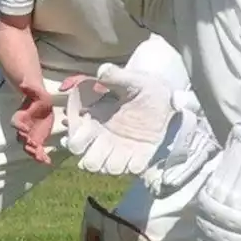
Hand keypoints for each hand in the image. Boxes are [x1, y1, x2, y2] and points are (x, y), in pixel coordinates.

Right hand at [12, 81, 54, 165]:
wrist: (40, 102)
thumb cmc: (35, 96)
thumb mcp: (34, 90)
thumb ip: (29, 88)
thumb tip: (24, 83)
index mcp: (20, 117)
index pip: (16, 123)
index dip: (19, 126)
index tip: (23, 129)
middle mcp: (23, 129)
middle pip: (22, 138)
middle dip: (27, 143)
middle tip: (32, 147)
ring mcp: (30, 136)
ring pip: (29, 147)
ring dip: (35, 153)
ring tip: (42, 159)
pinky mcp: (38, 140)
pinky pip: (38, 151)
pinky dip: (42, 157)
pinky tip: (48, 162)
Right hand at [60, 63, 175, 175]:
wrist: (165, 95)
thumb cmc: (142, 86)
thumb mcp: (131, 79)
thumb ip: (116, 76)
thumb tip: (102, 71)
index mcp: (94, 122)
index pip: (75, 143)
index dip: (77, 141)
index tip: (86, 129)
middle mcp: (104, 140)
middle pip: (89, 163)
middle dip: (94, 159)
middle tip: (105, 145)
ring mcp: (122, 150)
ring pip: (109, 169)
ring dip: (115, 163)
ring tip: (124, 148)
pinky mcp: (140, 156)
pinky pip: (135, 168)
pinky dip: (136, 164)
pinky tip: (140, 152)